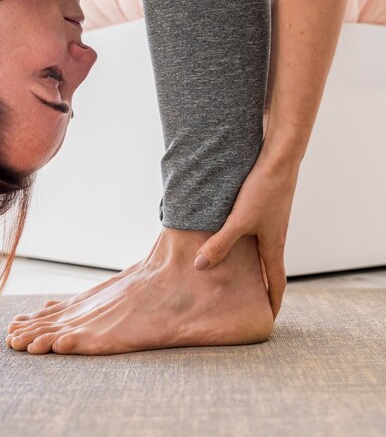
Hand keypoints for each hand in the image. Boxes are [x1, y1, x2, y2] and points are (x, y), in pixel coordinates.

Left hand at [192, 150, 299, 318]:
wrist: (278, 160)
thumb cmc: (262, 191)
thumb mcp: (238, 221)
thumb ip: (220, 243)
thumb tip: (201, 266)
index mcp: (274, 246)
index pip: (277, 283)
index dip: (272, 302)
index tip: (268, 319)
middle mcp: (275, 237)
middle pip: (269, 269)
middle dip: (259, 287)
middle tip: (247, 302)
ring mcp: (271, 223)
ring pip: (261, 250)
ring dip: (251, 265)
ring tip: (234, 274)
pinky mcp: (264, 209)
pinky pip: (254, 234)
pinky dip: (244, 244)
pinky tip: (230, 238)